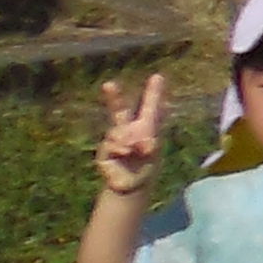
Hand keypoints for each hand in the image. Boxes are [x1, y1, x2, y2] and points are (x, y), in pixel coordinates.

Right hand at [91, 70, 171, 199]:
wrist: (132, 185)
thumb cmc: (146, 166)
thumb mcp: (152, 153)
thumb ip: (147, 143)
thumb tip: (129, 141)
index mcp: (144, 127)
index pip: (149, 107)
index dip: (153, 93)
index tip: (158, 77)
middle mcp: (127, 129)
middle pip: (120, 110)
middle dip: (114, 97)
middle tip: (109, 85)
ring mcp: (114, 139)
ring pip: (117, 132)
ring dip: (128, 141)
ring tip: (134, 151)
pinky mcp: (104, 151)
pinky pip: (112, 145)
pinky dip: (121, 149)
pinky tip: (125, 155)